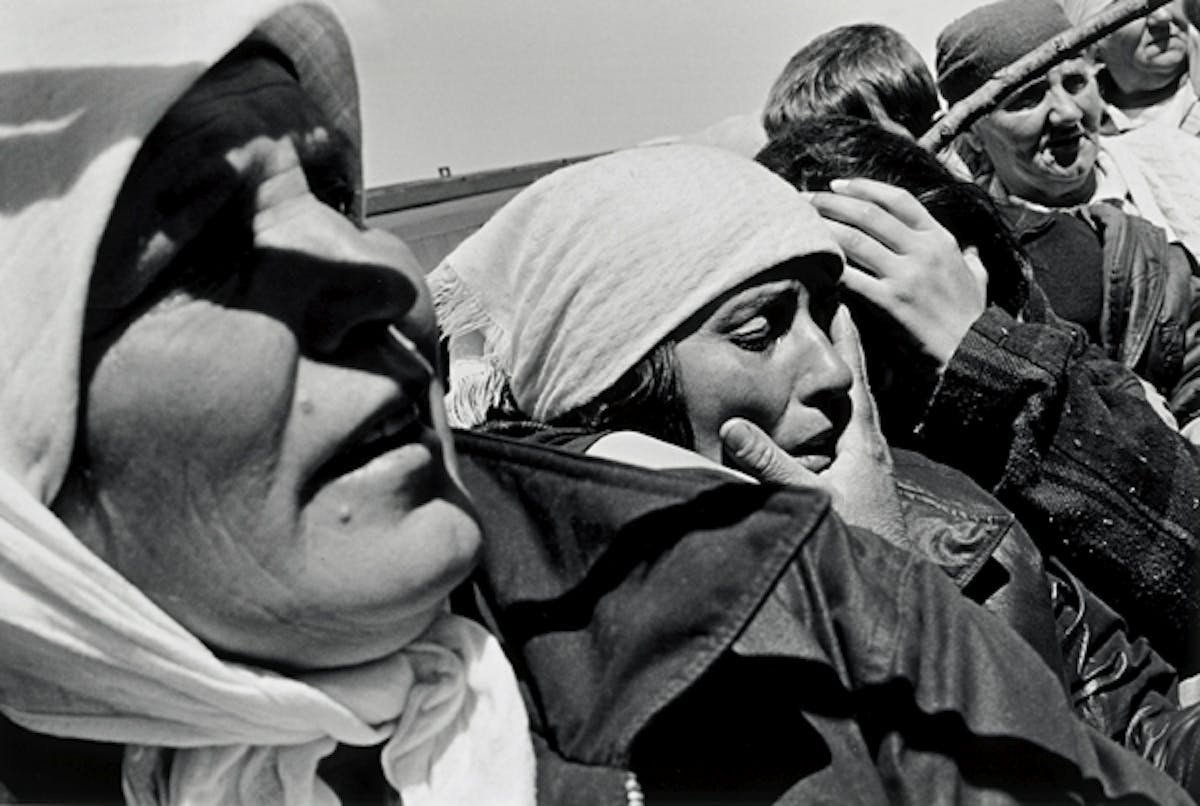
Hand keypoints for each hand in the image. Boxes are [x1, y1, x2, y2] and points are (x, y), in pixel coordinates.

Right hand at [719, 308, 907, 547]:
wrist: (891, 593)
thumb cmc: (859, 544)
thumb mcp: (807, 501)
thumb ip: (770, 466)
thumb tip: (733, 428)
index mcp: (862, 444)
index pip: (853, 379)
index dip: (846, 342)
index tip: (840, 304)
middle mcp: (872, 450)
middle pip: (859, 388)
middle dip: (846, 353)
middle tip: (834, 317)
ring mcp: (872, 470)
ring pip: (858, 414)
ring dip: (843, 384)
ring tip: (830, 360)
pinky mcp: (868, 488)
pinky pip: (853, 437)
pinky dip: (841, 417)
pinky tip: (830, 423)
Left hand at [810, 177, 986, 370]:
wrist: (975, 354)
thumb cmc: (972, 319)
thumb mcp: (978, 279)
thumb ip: (971, 260)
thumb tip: (973, 250)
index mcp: (940, 239)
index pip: (897, 200)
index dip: (863, 188)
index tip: (837, 185)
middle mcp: (922, 250)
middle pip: (868, 215)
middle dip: (831, 202)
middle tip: (805, 199)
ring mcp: (905, 275)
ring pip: (854, 240)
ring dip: (824, 228)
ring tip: (800, 223)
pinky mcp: (890, 302)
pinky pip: (851, 278)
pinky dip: (829, 268)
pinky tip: (811, 263)